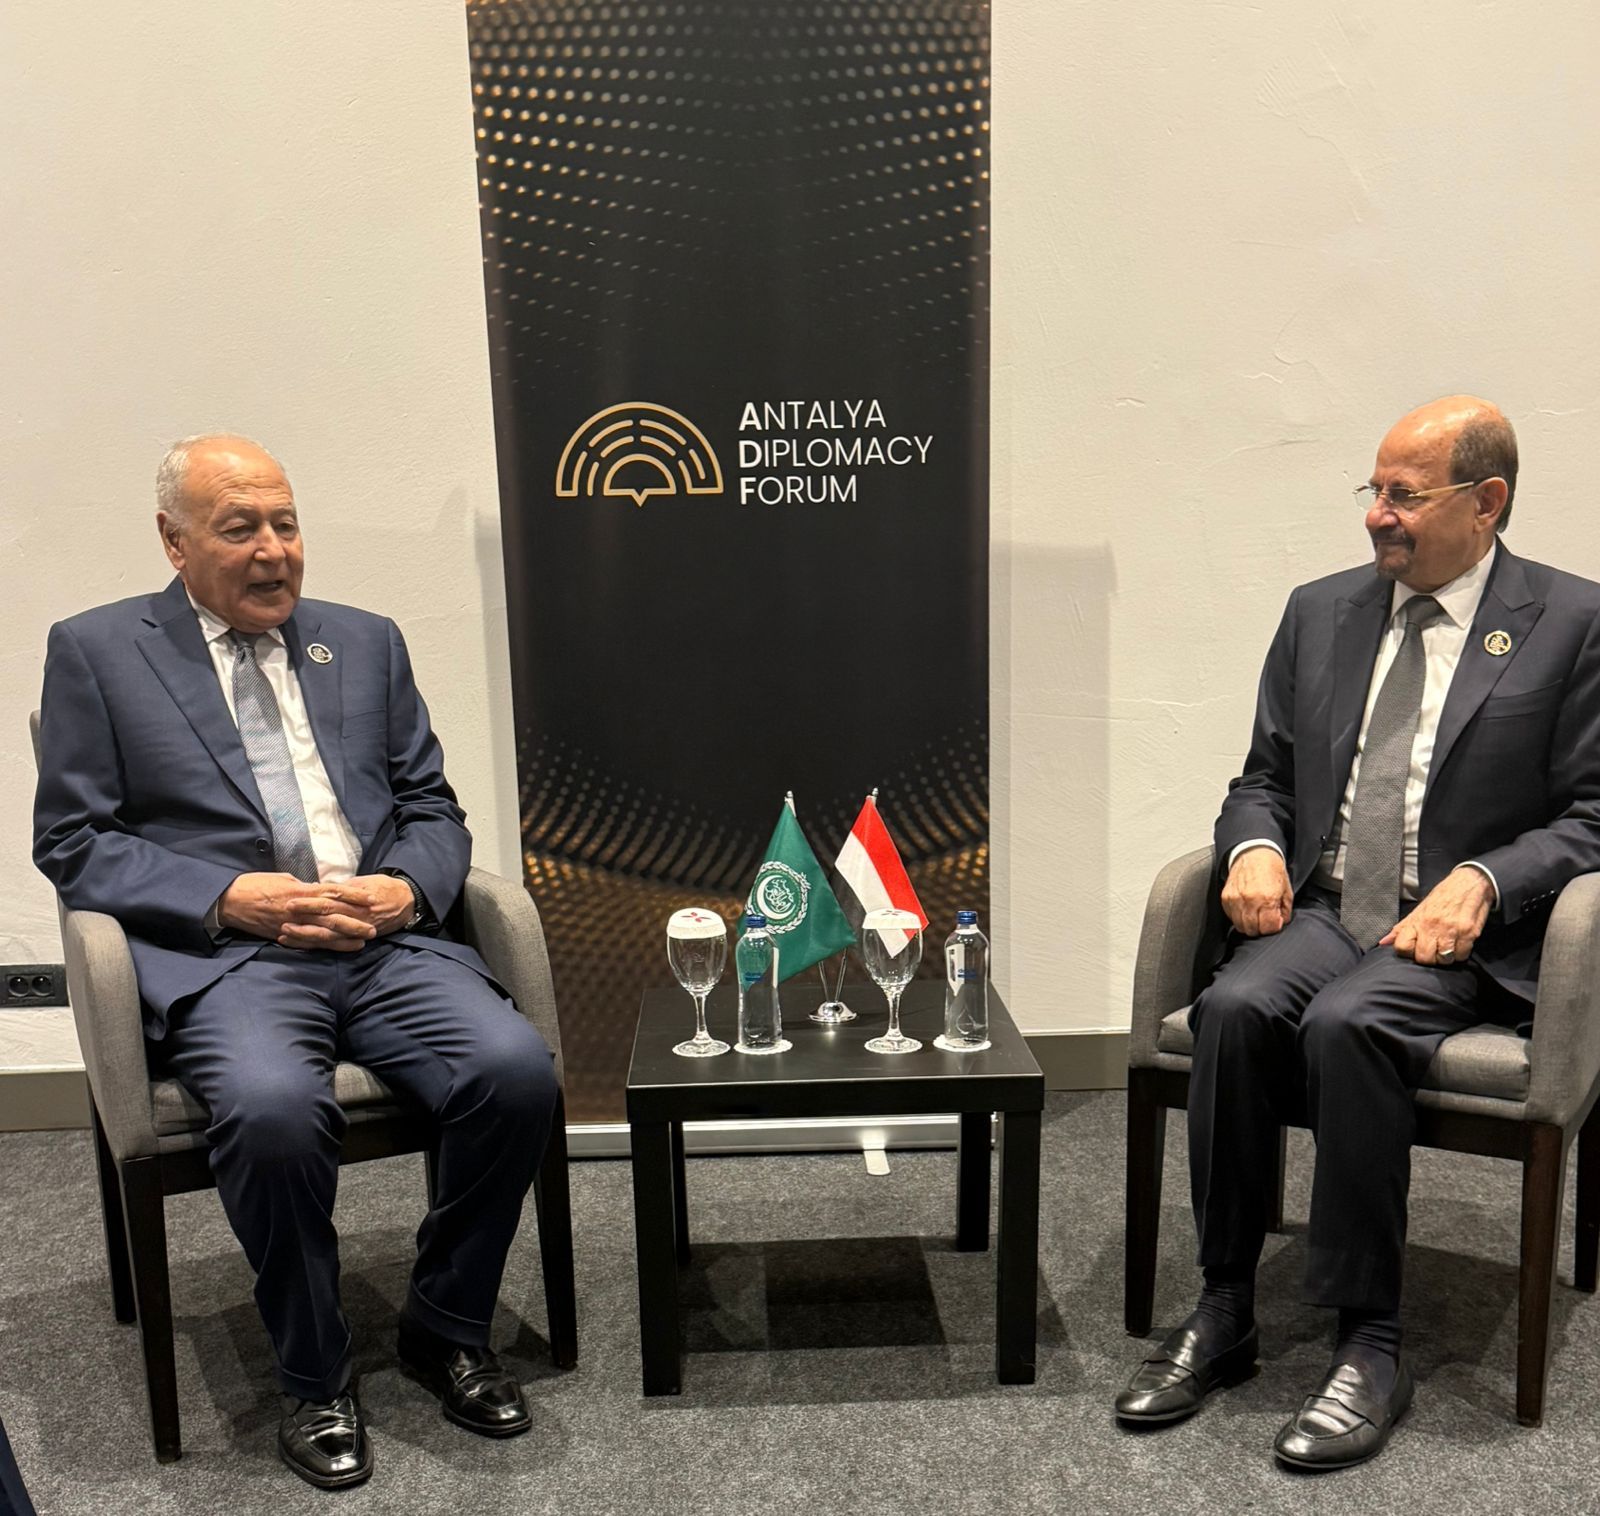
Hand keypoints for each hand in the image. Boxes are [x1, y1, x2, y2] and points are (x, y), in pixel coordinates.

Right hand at [218, 873, 373, 952]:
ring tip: (362, 942)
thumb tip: (319, 889)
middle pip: (333, 917)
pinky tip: (336, 949)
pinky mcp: (282, 936)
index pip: (334, 893)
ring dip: (344, 939)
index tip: (371, 899)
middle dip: (355, 923)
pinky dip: (323, 947)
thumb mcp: (283, 879)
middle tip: (374, 928)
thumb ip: (303, 886)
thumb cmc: (256, 884)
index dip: (354, 897)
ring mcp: (291, 925)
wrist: (229, 901)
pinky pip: (306, 943)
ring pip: (323, 934)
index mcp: (301, 892)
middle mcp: (299, 910)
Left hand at [276, 874, 416, 949]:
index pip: (329, 901)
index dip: (310, 902)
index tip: (291, 900)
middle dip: (303, 920)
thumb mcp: (364, 882)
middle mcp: (354, 917)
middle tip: (282, 917)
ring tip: (284, 934)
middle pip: (325, 920)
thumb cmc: (384, 888)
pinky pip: (332, 944)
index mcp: (355, 900)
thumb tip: (318, 887)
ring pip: (326, 936)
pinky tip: (296, 943)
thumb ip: (342, 887)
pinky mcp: (354, 939)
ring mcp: (354, 930)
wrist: (406, 903)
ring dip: (304, 936)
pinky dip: (313, 945)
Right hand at [1221, 847, 1293, 935]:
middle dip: (1261, 928)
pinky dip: (1239, 917)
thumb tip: (1280, 923)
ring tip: (1256, 915)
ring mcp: (1235, 899)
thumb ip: (1285, 910)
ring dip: (1249, 924)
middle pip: (1253, 930)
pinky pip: (1231, 917)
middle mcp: (1249, 900)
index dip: (1273, 927)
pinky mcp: (1226, 898)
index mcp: (1267, 898)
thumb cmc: (1271, 869)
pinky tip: (1246, 909)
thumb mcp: (1286, 890)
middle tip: (1265, 920)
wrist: (1254, 853)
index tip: (1275, 922)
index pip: (1267, 928)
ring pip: (1240, 926)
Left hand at [1382, 867, 1493, 965]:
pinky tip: (1458, 943)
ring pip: (1444, 960)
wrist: (1469, 883)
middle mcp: (1433, 926)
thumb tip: (1384, 942)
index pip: (1403, 946)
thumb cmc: (1443, 897)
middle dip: (1428, 958)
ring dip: (1445, 957)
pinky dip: (1460, 953)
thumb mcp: (1419, 910)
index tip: (1414, 949)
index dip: (1407, 952)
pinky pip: (1462, 955)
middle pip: (1424, 958)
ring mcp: (1452, 930)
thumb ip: (1402, 928)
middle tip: (1433, 951)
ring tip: (1446, 946)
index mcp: (1418, 920)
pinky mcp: (1469, 933)